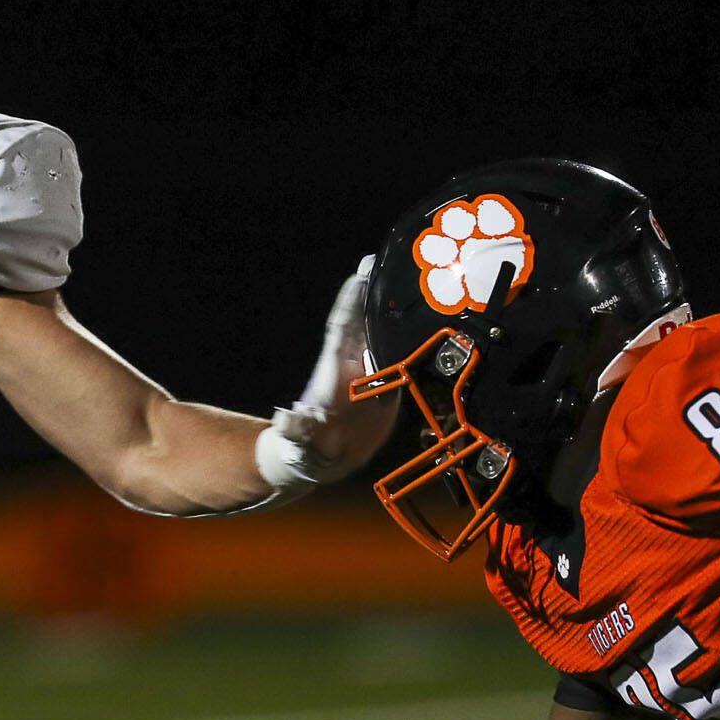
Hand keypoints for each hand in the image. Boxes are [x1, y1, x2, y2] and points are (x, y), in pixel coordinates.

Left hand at [258, 256, 397, 489]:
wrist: (325, 461)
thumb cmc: (308, 448)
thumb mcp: (302, 441)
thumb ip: (299, 430)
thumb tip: (287, 420)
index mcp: (334, 373)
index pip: (343, 328)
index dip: (352, 301)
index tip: (362, 271)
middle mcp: (354, 367)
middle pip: (366, 321)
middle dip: (375, 291)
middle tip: (387, 258)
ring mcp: (372, 374)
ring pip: (384, 335)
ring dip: (394, 309)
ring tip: (412, 277)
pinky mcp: (389, 388)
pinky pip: (404, 358)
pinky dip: (415, 339)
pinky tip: (432, 321)